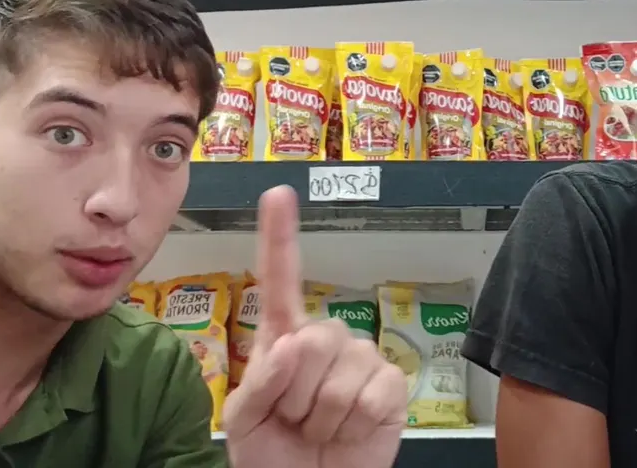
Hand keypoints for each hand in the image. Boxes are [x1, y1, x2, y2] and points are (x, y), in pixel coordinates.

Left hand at [223, 185, 406, 467]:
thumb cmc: (272, 455)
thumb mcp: (245, 419)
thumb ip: (259, 381)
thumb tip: (294, 346)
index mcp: (284, 338)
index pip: (281, 281)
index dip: (280, 236)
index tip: (278, 194)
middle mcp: (326, 339)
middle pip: (312, 341)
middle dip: (297, 394)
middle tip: (297, 421)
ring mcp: (362, 359)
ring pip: (340, 375)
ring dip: (323, 418)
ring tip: (321, 432)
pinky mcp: (391, 385)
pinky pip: (372, 394)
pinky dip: (354, 425)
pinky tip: (349, 434)